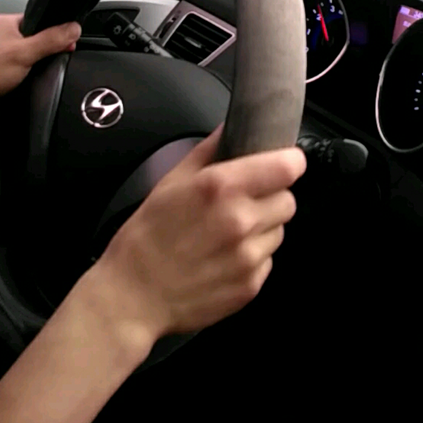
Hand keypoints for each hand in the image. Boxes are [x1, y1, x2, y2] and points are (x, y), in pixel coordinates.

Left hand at [0, 13, 81, 98]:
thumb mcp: (25, 54)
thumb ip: (51, 40)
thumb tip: (74, 28)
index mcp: (7, 22)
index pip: (42, 21)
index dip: (58, 32)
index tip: (69, 44)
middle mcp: (1, 34)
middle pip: (36, 38)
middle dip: (46, 51)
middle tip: (50, 62)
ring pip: (26, 55)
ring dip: (33, 65)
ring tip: (32, 75)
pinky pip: (17, 68)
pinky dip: (22, 75)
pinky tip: (22, 82)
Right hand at [95, 125, 306, 343]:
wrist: (133, 296)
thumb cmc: (148, 234)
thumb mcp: (172, 180)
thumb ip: (210, 149)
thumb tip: (233, 126)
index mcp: (222, 187)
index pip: (288, 167)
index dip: (288, 161)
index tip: (282, 162)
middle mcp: (241, 221)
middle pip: (288, 199)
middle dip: (272, 196)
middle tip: (246, 200)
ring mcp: (248, 257)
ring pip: (280, 230)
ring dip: (263, 227)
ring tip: (229, 232)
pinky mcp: (251, 285)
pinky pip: (268, 260)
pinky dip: (254, 256)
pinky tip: (224, 257)